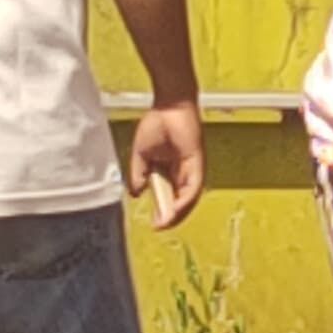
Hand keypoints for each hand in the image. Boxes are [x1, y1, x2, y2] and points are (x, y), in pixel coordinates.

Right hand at [129, 102, 203, 229]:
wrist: (169, 105)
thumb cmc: (157, 124)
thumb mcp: (142, 155)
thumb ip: (139, 175)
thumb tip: (136, 194)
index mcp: (172, 171)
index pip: (171, 197)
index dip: (164, 211)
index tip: (154, 223)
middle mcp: (184, 173)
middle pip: (181, 201)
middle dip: (170, 217)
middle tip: (159, 227)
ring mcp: (192, 168)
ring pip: (189, 198)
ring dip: (178, 213)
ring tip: (165, 223)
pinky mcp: (197, 163)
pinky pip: (193, 186)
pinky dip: (185, 200)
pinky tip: (175, 210)